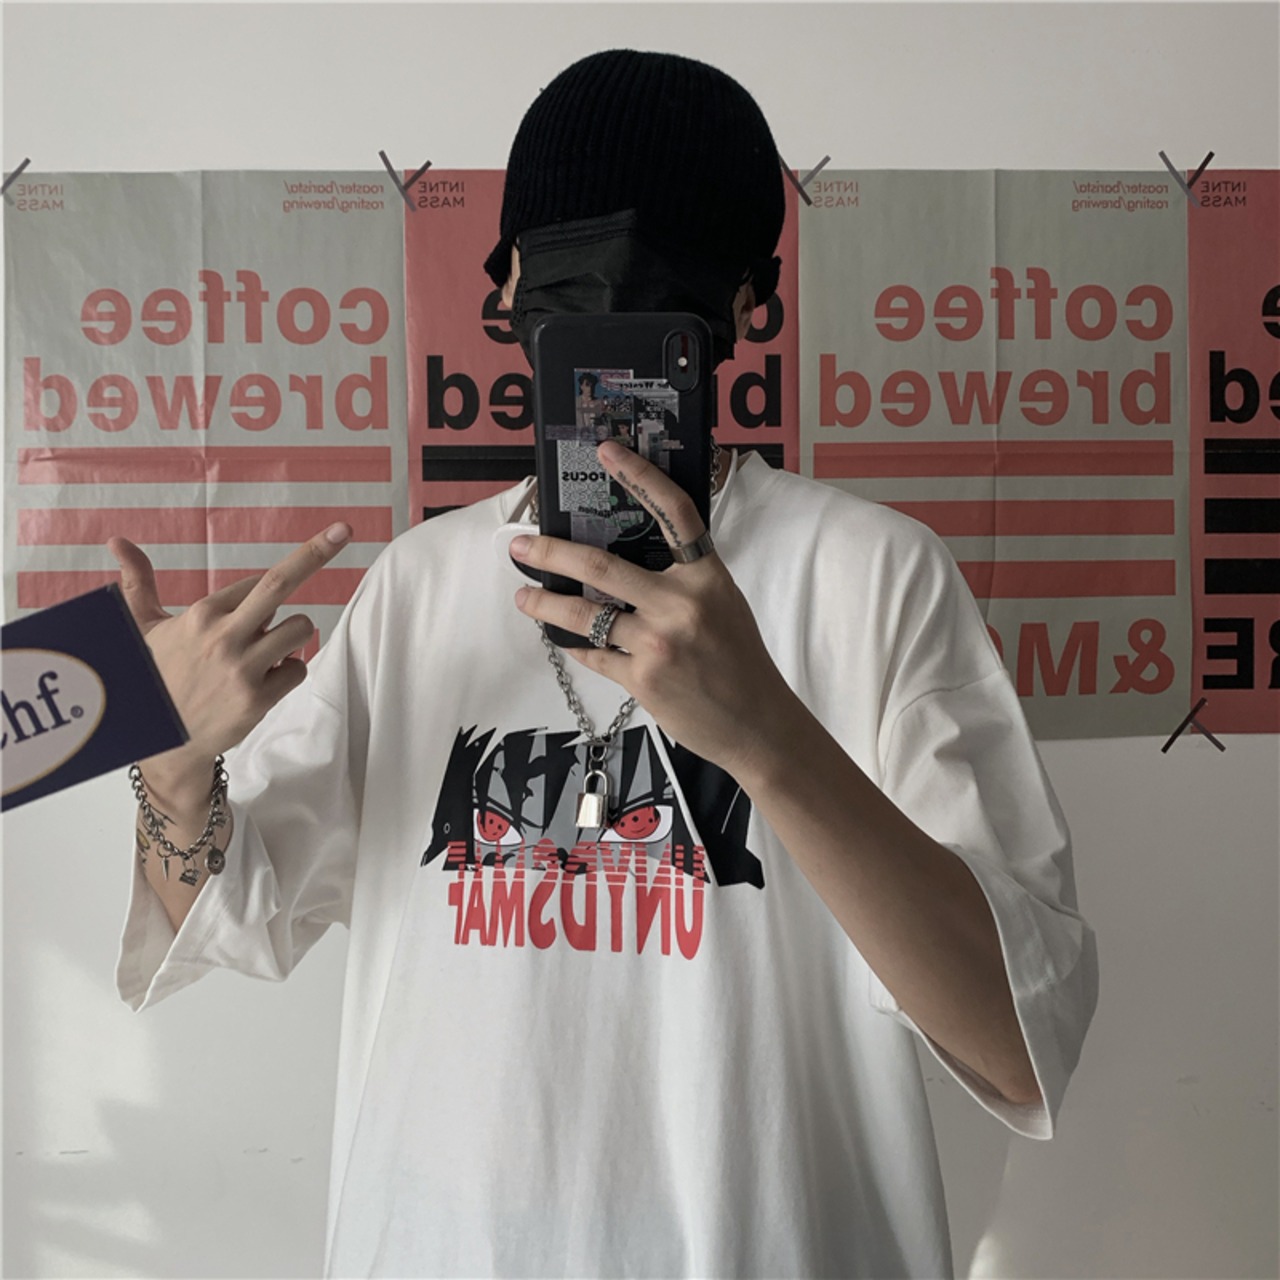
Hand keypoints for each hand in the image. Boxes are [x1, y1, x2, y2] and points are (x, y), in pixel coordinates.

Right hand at [107, 523, 351, 778]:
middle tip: (342, 530)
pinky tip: (265, 681)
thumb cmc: (155, 675)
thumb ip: (139, 582)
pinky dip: (290, 672)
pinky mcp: (258, 699)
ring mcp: (242, 668)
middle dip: (315, 553)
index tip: (266, 603)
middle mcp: (223, 636)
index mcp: (201, 613)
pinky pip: (299, 670)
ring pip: (301, 629)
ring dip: (294, 637)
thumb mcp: (143, 628)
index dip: (266, 595)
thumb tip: (118, 540)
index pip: (258, 583)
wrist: (161, 740)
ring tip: (267, 654)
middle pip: (280, 584)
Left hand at [510, 441, 797, 782]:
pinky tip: (562, 636)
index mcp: (707, 576)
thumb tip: (624, 562)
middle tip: (521, 546)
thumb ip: (681, 580)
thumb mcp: (723, 604)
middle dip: (551, 552)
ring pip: (585, 614)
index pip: (673, 513)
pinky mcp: (642, 679)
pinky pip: (594, 654)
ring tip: (524, 596)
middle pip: (601, 565)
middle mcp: (682, 603)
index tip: (608, 453)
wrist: (757, 723)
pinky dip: (574, 643)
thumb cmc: (739, 660)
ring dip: (545, 603)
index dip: (641, 477)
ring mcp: (659, 643)